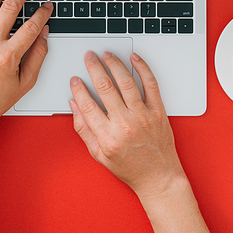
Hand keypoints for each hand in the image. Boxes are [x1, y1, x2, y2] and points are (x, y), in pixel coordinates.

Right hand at [69, 51, 186, 198]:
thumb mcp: (99, 155)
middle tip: (89, 57)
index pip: (88, 105)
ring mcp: (143, 116)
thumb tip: (74, 106)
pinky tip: (134, 59)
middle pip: (105, 88)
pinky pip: (150, 84)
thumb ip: (83, 129)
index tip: (75, 79)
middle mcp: (125, 124)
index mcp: (108, 137)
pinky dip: (142, 68)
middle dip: (94, 68)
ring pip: (126, 82)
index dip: (79, 89)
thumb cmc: (130, 167)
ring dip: (114, 64)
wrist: (158, 177)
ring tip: (107, 54)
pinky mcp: (158, 111)